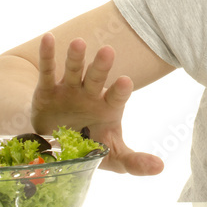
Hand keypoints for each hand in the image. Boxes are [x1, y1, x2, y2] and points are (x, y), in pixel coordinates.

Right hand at [30, 32, 162, 175]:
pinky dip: (47, 55)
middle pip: (97, 78)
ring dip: (76, 57)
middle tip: (107, 51)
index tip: (125, 82)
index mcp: (108, 108)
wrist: (58, 148)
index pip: (117, 96)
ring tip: (78, 42)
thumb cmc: (91, 146)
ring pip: (74, 70)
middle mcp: (91, 94)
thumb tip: (159, 168)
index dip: (120, 89)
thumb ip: (134, 161)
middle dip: (101, 66)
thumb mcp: (113, 157)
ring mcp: (70, 90)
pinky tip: (48, 38)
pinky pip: (48, 71)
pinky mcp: (48, 91)